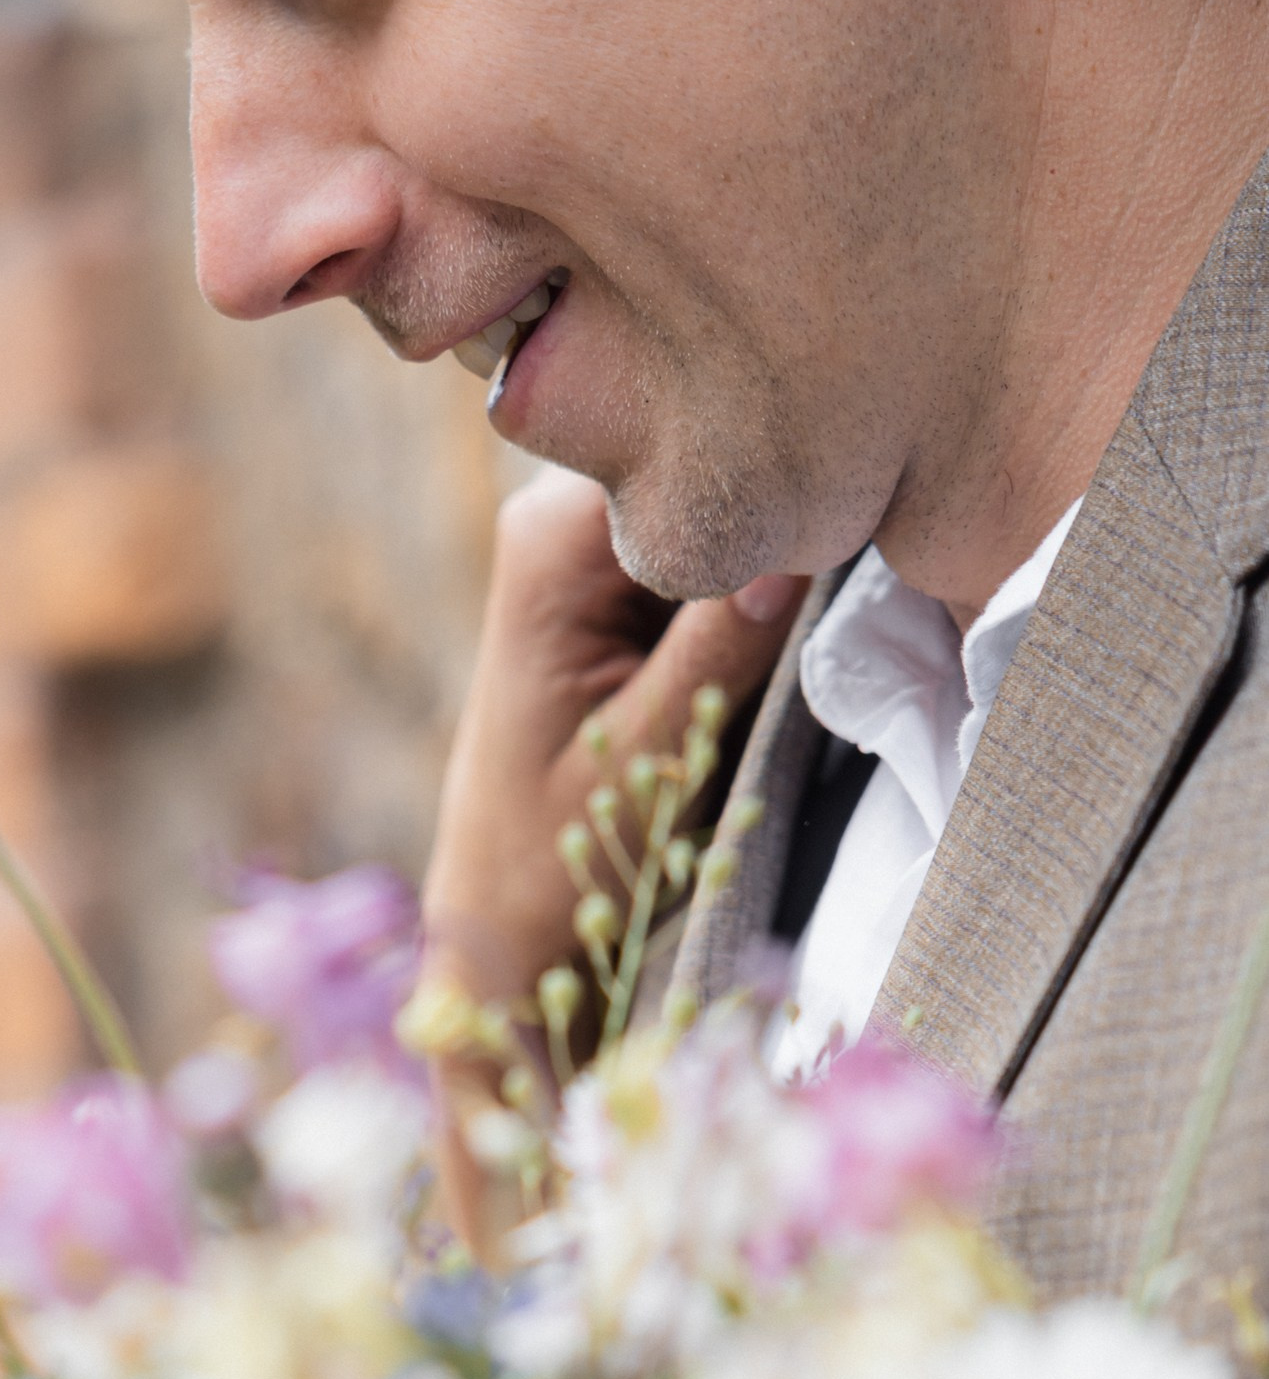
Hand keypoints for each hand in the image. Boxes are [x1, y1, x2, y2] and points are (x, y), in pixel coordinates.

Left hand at [421, 464, 803, 1023]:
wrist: (507, 925)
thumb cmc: (563, 853)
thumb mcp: (660, 747)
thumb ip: (729, 636)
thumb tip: (811, 535)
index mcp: (556, 539)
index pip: (691, 453)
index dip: (778, 475)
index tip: (859, 508)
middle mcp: (566, 522)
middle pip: (708, 472)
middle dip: (784, 512)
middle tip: (871, 552)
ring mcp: (594, 553)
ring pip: (721, 516)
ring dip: (781, 554)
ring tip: (846, 593)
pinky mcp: (622, 594)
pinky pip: (712, 561)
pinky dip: (758, 590)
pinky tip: (803, 620)